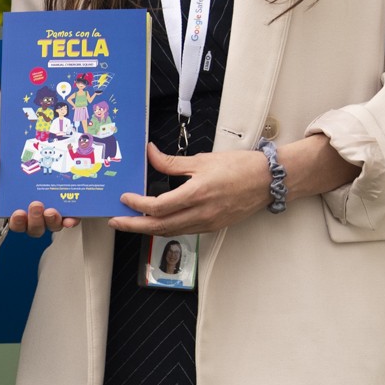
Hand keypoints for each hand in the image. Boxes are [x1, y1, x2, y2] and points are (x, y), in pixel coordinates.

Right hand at [0, 139, 71, 236]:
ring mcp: (54, 208)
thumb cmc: (21, 150)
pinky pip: (71, 218)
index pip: (17, 222)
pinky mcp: (71, 204)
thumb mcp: (2, 150)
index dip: (17, 222)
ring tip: (50, 210)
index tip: (17, 213)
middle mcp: (37, 209)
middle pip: (35, 228)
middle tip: (35, 205)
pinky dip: (71, 221)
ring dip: (51, 222)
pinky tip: (70, 219)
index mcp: (19, 202)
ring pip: (52, 226)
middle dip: (34, 221)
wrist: (44, 139)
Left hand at [107, 141, 270, 236]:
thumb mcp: (202, 160)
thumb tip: (150, 154)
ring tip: (131, 223)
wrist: (270, 180)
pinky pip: (184, 231)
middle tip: (115, 222)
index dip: (137, 205)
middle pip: (159, 226)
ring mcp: (208, 223)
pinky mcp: (213, 226)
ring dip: (148, 229)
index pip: (157, 207)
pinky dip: (166, 228)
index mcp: (197, 194)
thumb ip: (172, 163)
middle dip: (133, 226)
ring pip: (170, 231)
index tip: (125, 198)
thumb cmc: (240, 167)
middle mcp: (201, 213)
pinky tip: (157, 222)